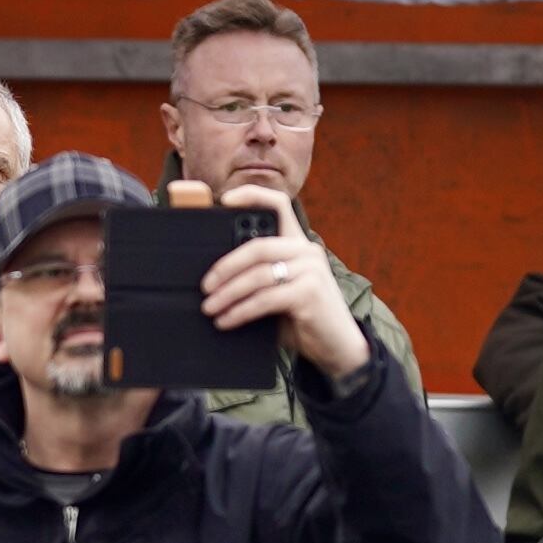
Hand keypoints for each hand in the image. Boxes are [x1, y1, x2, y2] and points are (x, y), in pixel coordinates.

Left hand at [204, 189, 369, 385]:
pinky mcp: (310, 293)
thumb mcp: (280, 290)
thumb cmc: (302, 317)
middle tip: (205, 287)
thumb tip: (215, 277)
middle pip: (257, 247)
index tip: (223, 199)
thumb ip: (260, 275)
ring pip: (257, 275)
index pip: (279, 204)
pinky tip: (225, 321)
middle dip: (225, 267)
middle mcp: (307, 251)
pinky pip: (265, 299)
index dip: (252, 195)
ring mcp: (311, 271)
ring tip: (210, 308)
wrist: (337, 348)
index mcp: (298, 245)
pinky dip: (240, 312)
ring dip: (228, 294)